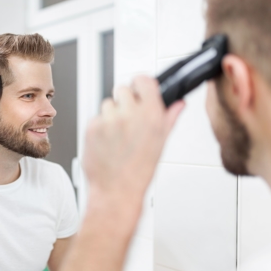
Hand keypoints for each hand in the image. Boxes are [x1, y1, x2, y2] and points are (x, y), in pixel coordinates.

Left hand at [83, 76, 184, 208]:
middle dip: (125, 101)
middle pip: (122, 89)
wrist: (116, 191)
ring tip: (116, 135)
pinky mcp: (92, 127)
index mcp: (151, 115)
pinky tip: (106, 142)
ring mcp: (109, 120)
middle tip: (127, 120)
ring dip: (111, 115)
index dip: (140, 86)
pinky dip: (99, 127)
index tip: (139, 91)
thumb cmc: (139, 172)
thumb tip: (178, 103)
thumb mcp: (160, 143)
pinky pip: (95, 118)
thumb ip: (169, 118)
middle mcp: (129, 114)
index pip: (143, 80)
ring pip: (107, 104)